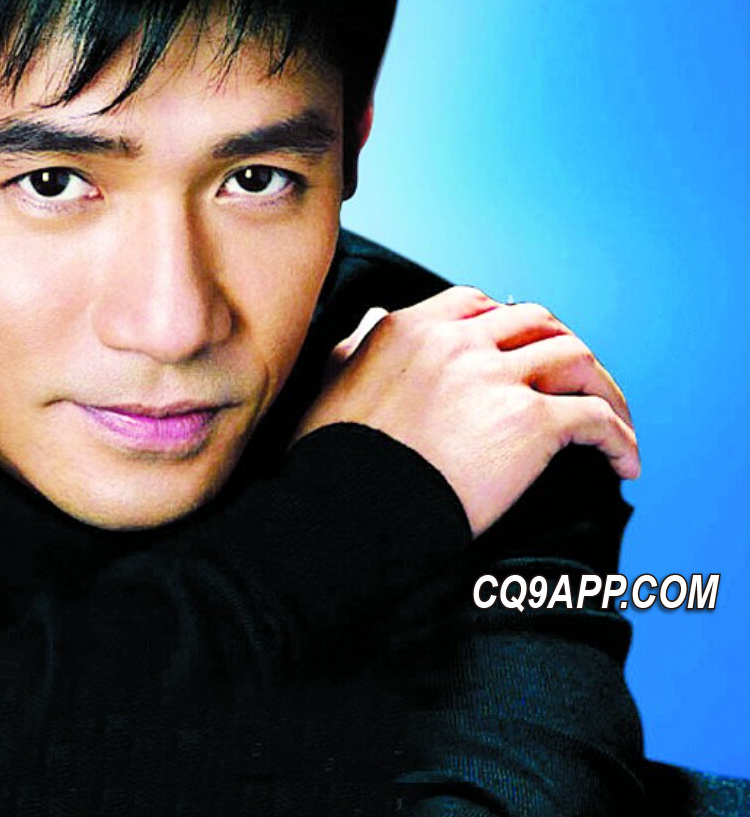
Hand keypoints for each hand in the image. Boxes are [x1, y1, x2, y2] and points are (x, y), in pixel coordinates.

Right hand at [295, 286, 639, 536]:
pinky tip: (623, 463)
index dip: (507, 325)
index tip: (520, 350)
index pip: (477, 305)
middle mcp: (456, 342)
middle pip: (535, 321)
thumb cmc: (333, 463)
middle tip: (574, 380)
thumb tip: (367, 323)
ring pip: (576, 358)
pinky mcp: (528, 421)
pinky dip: (619, 438)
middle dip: (560, 346)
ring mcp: (495, 377)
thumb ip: (353, 349)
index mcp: (409, 329)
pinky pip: (595, 417)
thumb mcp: (330, 387)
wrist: (348, 512)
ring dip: (603, 387)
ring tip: (615, 420)